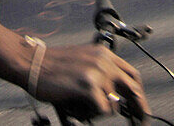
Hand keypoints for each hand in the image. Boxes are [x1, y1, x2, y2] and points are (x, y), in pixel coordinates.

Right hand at [32, 43, 148, 123]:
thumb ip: (101, 72)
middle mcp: (104, 62)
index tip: (141, 107)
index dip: (139, 93)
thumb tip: (116, 95)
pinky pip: (102, 110)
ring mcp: (97, 73)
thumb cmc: (53, 66)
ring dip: (102, 111)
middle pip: (133, 89)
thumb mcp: (83, 61)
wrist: (33, 63)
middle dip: (139, 108)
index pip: (132, 75)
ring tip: (84, 107)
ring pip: (114, 104)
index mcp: (104, 55)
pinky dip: (93, 114)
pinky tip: (79, 108)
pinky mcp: (88, 86)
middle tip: (140, 121)